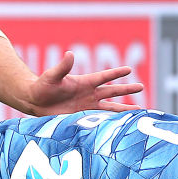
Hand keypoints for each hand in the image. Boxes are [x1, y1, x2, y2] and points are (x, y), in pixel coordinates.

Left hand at [23, 52, 144, 116]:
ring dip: (123, 108)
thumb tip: (70, 54)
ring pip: (110, 107)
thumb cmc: (42, 86)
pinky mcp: (84, 116)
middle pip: (112, 91)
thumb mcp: (52, 76)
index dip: (116, 73)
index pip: (104, 77)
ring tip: (138, 110)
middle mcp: (89, 93)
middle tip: (141, 86)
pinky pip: (101, 118)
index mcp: (85, 82)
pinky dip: (111, 120)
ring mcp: (88, 105)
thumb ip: (62, 67)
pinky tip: (121, 123)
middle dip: (127, 89)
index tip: (129, 70)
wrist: (36, 102)